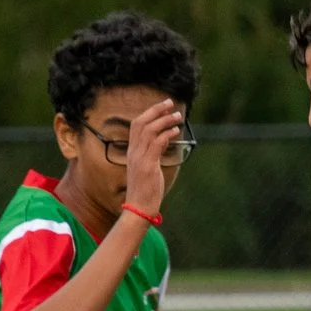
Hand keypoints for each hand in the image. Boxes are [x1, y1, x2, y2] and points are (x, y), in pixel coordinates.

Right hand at [122, 97, 182, 218]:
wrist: (139, 208)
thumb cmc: (146, 190)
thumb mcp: (148, 167)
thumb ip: (153, 153)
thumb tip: (164, 139)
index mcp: (132, 151)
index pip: (136, 125)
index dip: (149, 113)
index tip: (163, 106)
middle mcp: (133, 152)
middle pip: (141, 122)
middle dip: (156, 110)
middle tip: (170, 103)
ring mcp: (139, 158)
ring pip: (149, 130)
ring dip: (165, 120)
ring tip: (178, 116)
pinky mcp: (148, 165)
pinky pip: (156, 143)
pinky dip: (167, 134)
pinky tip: (176, 131)